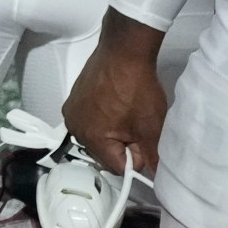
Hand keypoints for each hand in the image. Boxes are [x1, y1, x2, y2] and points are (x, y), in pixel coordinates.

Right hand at [64, 11, 170, 175]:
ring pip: (97, 137)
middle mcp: (75, 128)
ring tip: (125, 112)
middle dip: (122, 145)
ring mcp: (71, 113)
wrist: (123, 52)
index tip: (144, 141)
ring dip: (112, 132)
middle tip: (136, 125)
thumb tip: (156, 174)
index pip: (118, 168)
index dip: (136, 157)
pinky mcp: (73, 100)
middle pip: (104, 154)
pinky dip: (102, 118)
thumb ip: (153, 156)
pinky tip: (114, 103)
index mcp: (92, 138)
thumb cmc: (136, 87)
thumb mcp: (151, 127)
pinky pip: (89, 120)